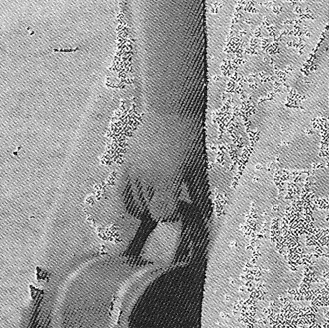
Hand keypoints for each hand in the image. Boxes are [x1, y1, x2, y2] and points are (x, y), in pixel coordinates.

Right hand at [121, 105, 208, 227]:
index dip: (174, 216)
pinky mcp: (126, 164)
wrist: (171, 109)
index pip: (163, 214)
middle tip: (175, 201)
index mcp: (167, 179)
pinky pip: (122, 192)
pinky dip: (131, 201)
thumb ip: (200, 196)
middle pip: (149, 211)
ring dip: (148, 207)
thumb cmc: (190, 137)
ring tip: (162, 195)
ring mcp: (133, 170)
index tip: (182, 208)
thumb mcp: (198, 168)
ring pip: (135, 204)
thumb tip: (206, 218)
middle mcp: (146, 176)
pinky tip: (144, 199)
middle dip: (162, 211)